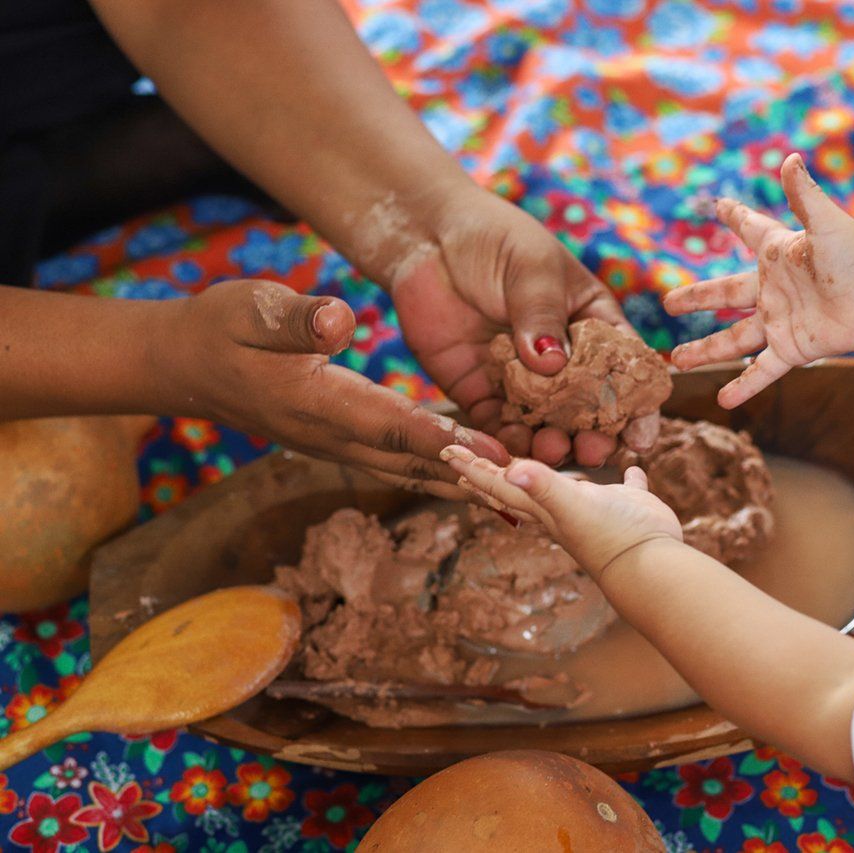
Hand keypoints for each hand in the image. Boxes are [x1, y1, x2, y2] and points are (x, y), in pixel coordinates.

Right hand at [163, 279, 508, 494]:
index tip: (494, 454)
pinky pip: (401, 465)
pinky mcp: (345, 443)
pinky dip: (442, 474)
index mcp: (317, 402)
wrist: (186, 365)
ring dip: (464, 485)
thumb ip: (295, 318)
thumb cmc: (220, 328)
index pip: (391, 426)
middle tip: (532, 491)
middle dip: (473, 479)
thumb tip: (339, 320)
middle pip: (414, 464)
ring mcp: (339, 446)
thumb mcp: (249, 308)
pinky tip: (480, 477)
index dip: (444, 441)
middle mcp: (333, 436)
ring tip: (523, 495)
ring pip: (411, 472)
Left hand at [391, 188, 656, 466]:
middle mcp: (560, 361)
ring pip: (543, 424)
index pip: (622, 372)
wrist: (428, 238)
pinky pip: (495, 424)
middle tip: (592, 451)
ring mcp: (520, 380)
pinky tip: (509, 448)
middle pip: (586, 410)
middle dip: (593, 436)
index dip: (636, 407)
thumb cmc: (494, 240)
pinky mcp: (479, 390)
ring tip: (549, 449)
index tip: (640, 437)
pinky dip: (504, 441)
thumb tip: (552, 366)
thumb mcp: (532, 268)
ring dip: (550, 443)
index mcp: (590, 327)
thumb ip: (543, 316)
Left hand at [438, 444, 682, 579]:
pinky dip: (628, 475)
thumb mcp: (573, 506)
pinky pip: (626, 486)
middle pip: (520, 490)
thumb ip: (543, 487)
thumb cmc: (610, 535)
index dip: (475, 469)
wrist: (651, 566)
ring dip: (551, 479)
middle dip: (495, 475)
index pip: (501, 486)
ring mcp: (597, 509)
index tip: (448, 453)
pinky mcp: (631, 504)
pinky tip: (631, 466)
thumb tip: (512, 468)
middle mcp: (565, 509)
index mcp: (546, 509)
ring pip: (566, 490)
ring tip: (541, 468)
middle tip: (470, 462)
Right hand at [664, 153, 853, 408]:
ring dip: (705, 350)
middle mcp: (771, 288)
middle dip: (696, 298)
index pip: (748, 229)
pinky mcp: (791, 348)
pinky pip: (761, 370)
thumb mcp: (826, 223)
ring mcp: (778, 320)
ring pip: (732, 339)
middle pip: (723, 295)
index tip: (717, 206)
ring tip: (677, 361)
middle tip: (670, 304)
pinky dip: (743, 386)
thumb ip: (803, 195)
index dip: (733, 216)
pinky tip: (723, 402)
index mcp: (776, 254)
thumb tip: (789, 157)